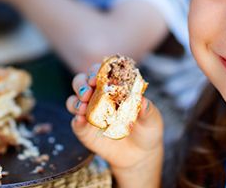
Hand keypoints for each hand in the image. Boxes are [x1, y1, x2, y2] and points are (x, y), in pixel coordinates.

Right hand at [66, 65, 162, 185]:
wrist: (140, 155)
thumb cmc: (147, 129)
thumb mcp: (151, 118)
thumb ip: (147, 109)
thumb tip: (141, 99)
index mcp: (113, 87)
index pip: (101, 72)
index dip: (97, 71)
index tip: (98, 77)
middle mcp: (97, 96)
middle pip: (81, 82)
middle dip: (81, 84)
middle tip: (88, 91)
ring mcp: (89, 113)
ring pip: (73, 100)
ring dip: (75, 101)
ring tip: (83, 107)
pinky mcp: (84, 130)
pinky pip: (76, 123)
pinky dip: (76, 120)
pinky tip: (81, 120)